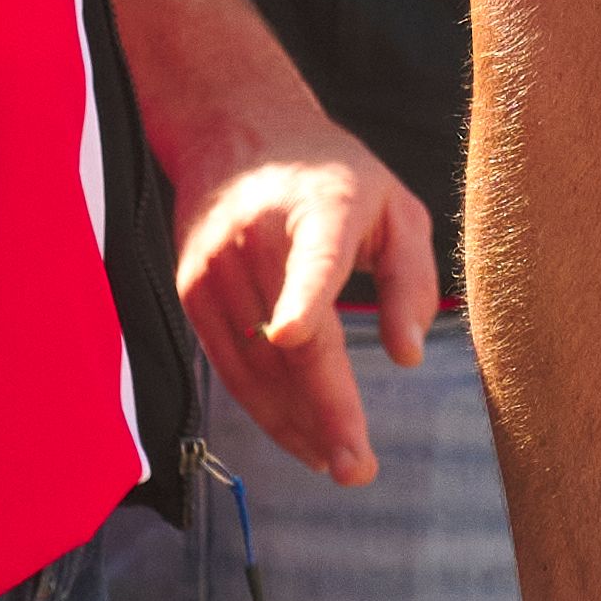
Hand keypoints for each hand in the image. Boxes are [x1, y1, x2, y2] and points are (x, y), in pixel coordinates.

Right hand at [159, 87, 439, 488]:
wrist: (237, 132)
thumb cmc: (333, 176)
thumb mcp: (395, 208)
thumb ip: (409, 280)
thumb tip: (407, 356)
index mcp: (320, 207)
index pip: (309, 257)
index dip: (300, 298)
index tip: (292, 335)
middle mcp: (255, 239)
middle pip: (286, 341)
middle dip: (322, 412)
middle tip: (358, 468)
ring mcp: (214, 266)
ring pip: (254, 365)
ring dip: (293, 424)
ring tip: (337, 463)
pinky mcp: (191, 290)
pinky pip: (229, 363)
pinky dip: (262, 405)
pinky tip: (297, 433)